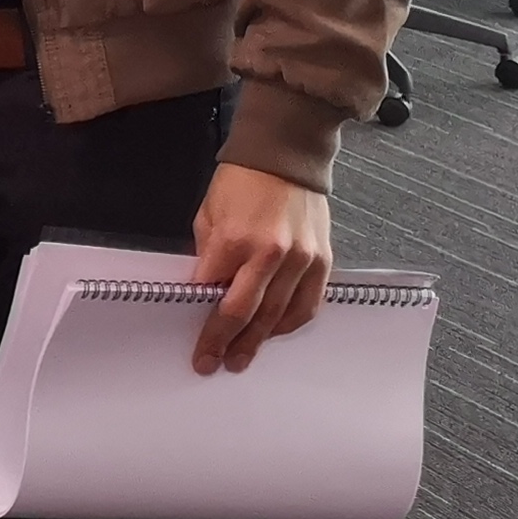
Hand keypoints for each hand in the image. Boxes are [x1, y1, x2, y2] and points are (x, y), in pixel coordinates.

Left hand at [189, 164, 331, 373]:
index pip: (212, 292)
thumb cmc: (241, 181)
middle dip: (226, 342)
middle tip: (213, 364)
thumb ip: (209, 255)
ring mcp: (300, 260)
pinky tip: (275, 333)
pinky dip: (290, 323)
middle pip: (246, 313)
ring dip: (259, 341)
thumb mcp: (209, 214)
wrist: (286, 155)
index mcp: (235, 240)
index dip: (201, 320)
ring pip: (279, 316)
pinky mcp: (322, 261)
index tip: (195, 342)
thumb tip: (205, 291)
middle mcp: (270, 254)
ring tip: (242, 357)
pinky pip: (308, 304)